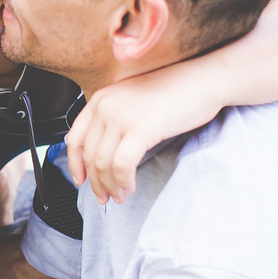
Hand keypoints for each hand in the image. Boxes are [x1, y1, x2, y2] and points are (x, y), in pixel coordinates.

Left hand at [65, 65, 224, 203]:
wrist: (202, 81)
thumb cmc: (173, 92)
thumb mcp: (132, 101)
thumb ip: (114, 120)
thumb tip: (103, 154)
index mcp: (101, 98)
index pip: (75, 139)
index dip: (75, 165)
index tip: (81, 181)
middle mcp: (106, 105)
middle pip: (90, 156)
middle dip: (96, 182)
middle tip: (105, 197)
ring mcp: (121, 116)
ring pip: (104, 164)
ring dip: (110, 186)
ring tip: (120, 195)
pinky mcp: (140, 128)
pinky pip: (122, 165)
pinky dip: (124, 180)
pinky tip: (130, 186)